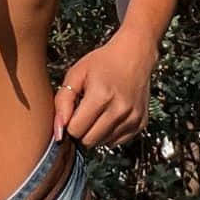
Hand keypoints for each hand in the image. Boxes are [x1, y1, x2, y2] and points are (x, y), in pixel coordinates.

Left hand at [52, 34, 156, 152]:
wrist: (134, 55)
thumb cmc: (102, 63)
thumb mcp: (76, 74)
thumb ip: (62, 102)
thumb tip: (59, 131)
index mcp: (101, 95)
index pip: (76, 130)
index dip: (69, 124)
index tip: (72, 113)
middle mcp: (120, 109)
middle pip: (89, 141)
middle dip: (81, 131)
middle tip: (82, 113)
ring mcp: (132, 118)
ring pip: (102, 143)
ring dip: (95, 132)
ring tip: (97, 112)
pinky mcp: (140, 123)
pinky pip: (116, 142)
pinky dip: (109, 133)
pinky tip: (108, 116)